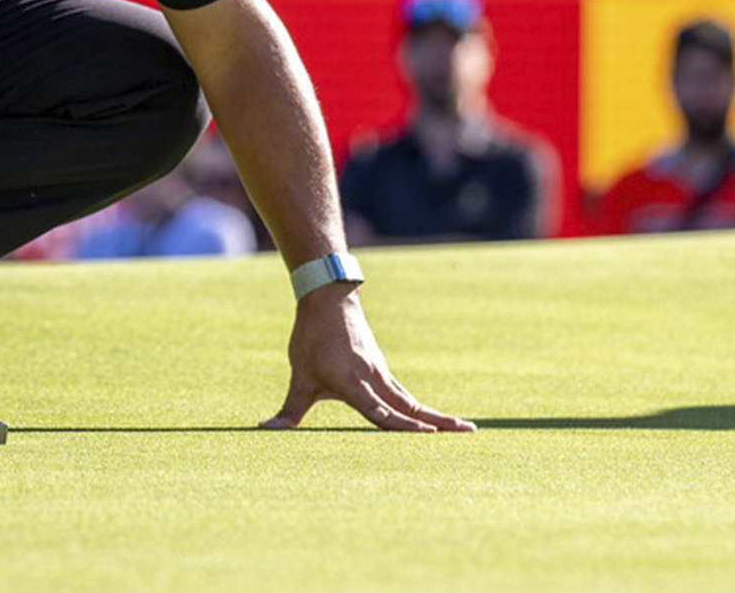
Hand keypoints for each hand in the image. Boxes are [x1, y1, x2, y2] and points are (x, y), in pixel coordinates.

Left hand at [260, 283, 473, 432]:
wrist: (329, 299)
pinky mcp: (382, 369)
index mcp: (353, 383)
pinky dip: (420, 408)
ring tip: (463, 429)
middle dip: (439, 422)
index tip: (428, 436)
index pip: (381, 412)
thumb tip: (265, 431)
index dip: (403, 426)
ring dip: (437, 415)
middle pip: (411, 406)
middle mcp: (374, 378)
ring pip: (412, 400)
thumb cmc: (311, 339)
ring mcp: (381, 373)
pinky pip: (404, 394)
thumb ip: (288, 411)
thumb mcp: (298, 376)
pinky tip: (431, 419)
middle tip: (470, 432)